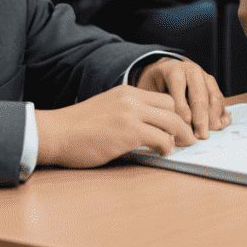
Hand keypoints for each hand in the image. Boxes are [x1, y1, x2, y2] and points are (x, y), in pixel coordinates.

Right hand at [36, 76, 215, 167]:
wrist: (57, 132)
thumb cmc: (77, 127)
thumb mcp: (107, 109)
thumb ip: (127, 114)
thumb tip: (147, 130)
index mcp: (127, 92)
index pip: (163, 98)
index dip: (175, 113)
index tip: (180, 126)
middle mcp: (132, 99)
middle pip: (172, 107)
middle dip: (184, 124)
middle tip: (189, 138)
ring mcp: (131, 115)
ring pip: (170, 122)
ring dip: (178, 137)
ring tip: (180, 147)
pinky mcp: (128, 133)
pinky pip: (159, 139)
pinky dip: (165, 147)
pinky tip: (163, 154)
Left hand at [136, 56, 228, 137]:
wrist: (163, 71)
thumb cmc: (155, 85)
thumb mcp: (149, 92)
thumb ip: (158, 107)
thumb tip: (166, 131)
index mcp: (173, 70)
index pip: (179, 91)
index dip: (182, 112)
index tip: (183, 130)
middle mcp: (191, 70)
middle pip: (199, 95)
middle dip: (201, 118)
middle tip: (201, 136)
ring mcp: (204, 76)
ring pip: (213, 96)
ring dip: (213, 117)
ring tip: (209, 133)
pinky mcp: (211, 83)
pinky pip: (219, 98)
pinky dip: (221, 113)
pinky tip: (220, 125)